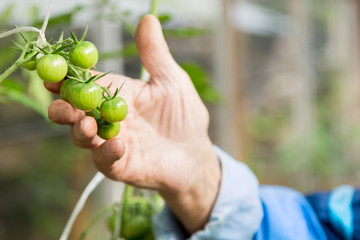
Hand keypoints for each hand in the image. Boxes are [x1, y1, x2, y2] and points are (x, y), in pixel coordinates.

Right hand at [46, 15, 220, 232]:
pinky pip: (105, 160)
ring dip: (79, 130)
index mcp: (116, 93)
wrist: (195, 152)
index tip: (52, 68)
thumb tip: (147, 18)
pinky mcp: (120, 164)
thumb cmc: (184, 116)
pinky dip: (106, 152)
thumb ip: (155, 54)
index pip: (85, 82)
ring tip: (87, 125)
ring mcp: (111, 141)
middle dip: (63, 106)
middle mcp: (107, 117)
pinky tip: (116, 144)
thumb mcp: (172, 81)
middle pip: (74, 111)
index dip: (67, 75)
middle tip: (60, 101)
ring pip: (82, 136)